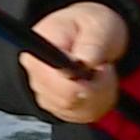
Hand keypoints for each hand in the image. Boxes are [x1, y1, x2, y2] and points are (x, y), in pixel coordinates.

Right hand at [22, 0, 129, 124]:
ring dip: (100, 93)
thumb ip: (92, 43)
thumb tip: (84, 62)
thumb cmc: (90, 26)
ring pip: (80, 111)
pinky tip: (97, 83)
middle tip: (102, 65)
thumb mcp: (97, 24)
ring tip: (100, 70)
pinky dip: (99, 101)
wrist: (90, 34)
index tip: (98, 69)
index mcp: (39, 52)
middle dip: (95, 87)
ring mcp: (46, 95)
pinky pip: (85, 115)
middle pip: (69, 101)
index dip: (80, 83)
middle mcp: (37, 77)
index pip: (55, 84)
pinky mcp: (59, 108)